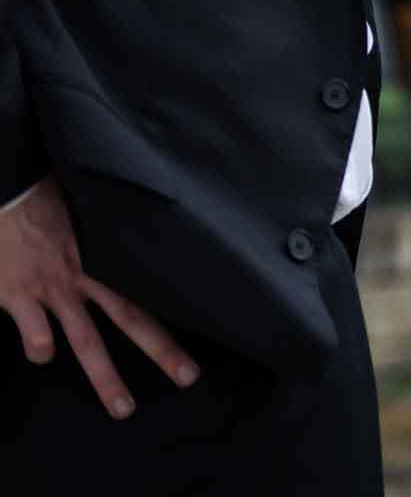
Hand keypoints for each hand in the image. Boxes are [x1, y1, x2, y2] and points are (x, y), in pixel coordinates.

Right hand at [0, 177, 198, 417]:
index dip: (174, 309)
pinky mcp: (19, 296)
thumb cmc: (45, 207)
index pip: (148, 289)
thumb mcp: (87, 221)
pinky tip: (43, 355)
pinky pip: (36, 335)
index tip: (200, 328)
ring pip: (87, 340)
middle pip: (133, 318)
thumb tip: (135, 257)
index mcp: (107, 258)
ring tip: (124, 408)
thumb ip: (105, 246)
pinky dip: (40, 350)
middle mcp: (88, 277)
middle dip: (161, 350)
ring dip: (106, 377)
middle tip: (189, 377)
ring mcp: (55, 290)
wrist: (8, 194)